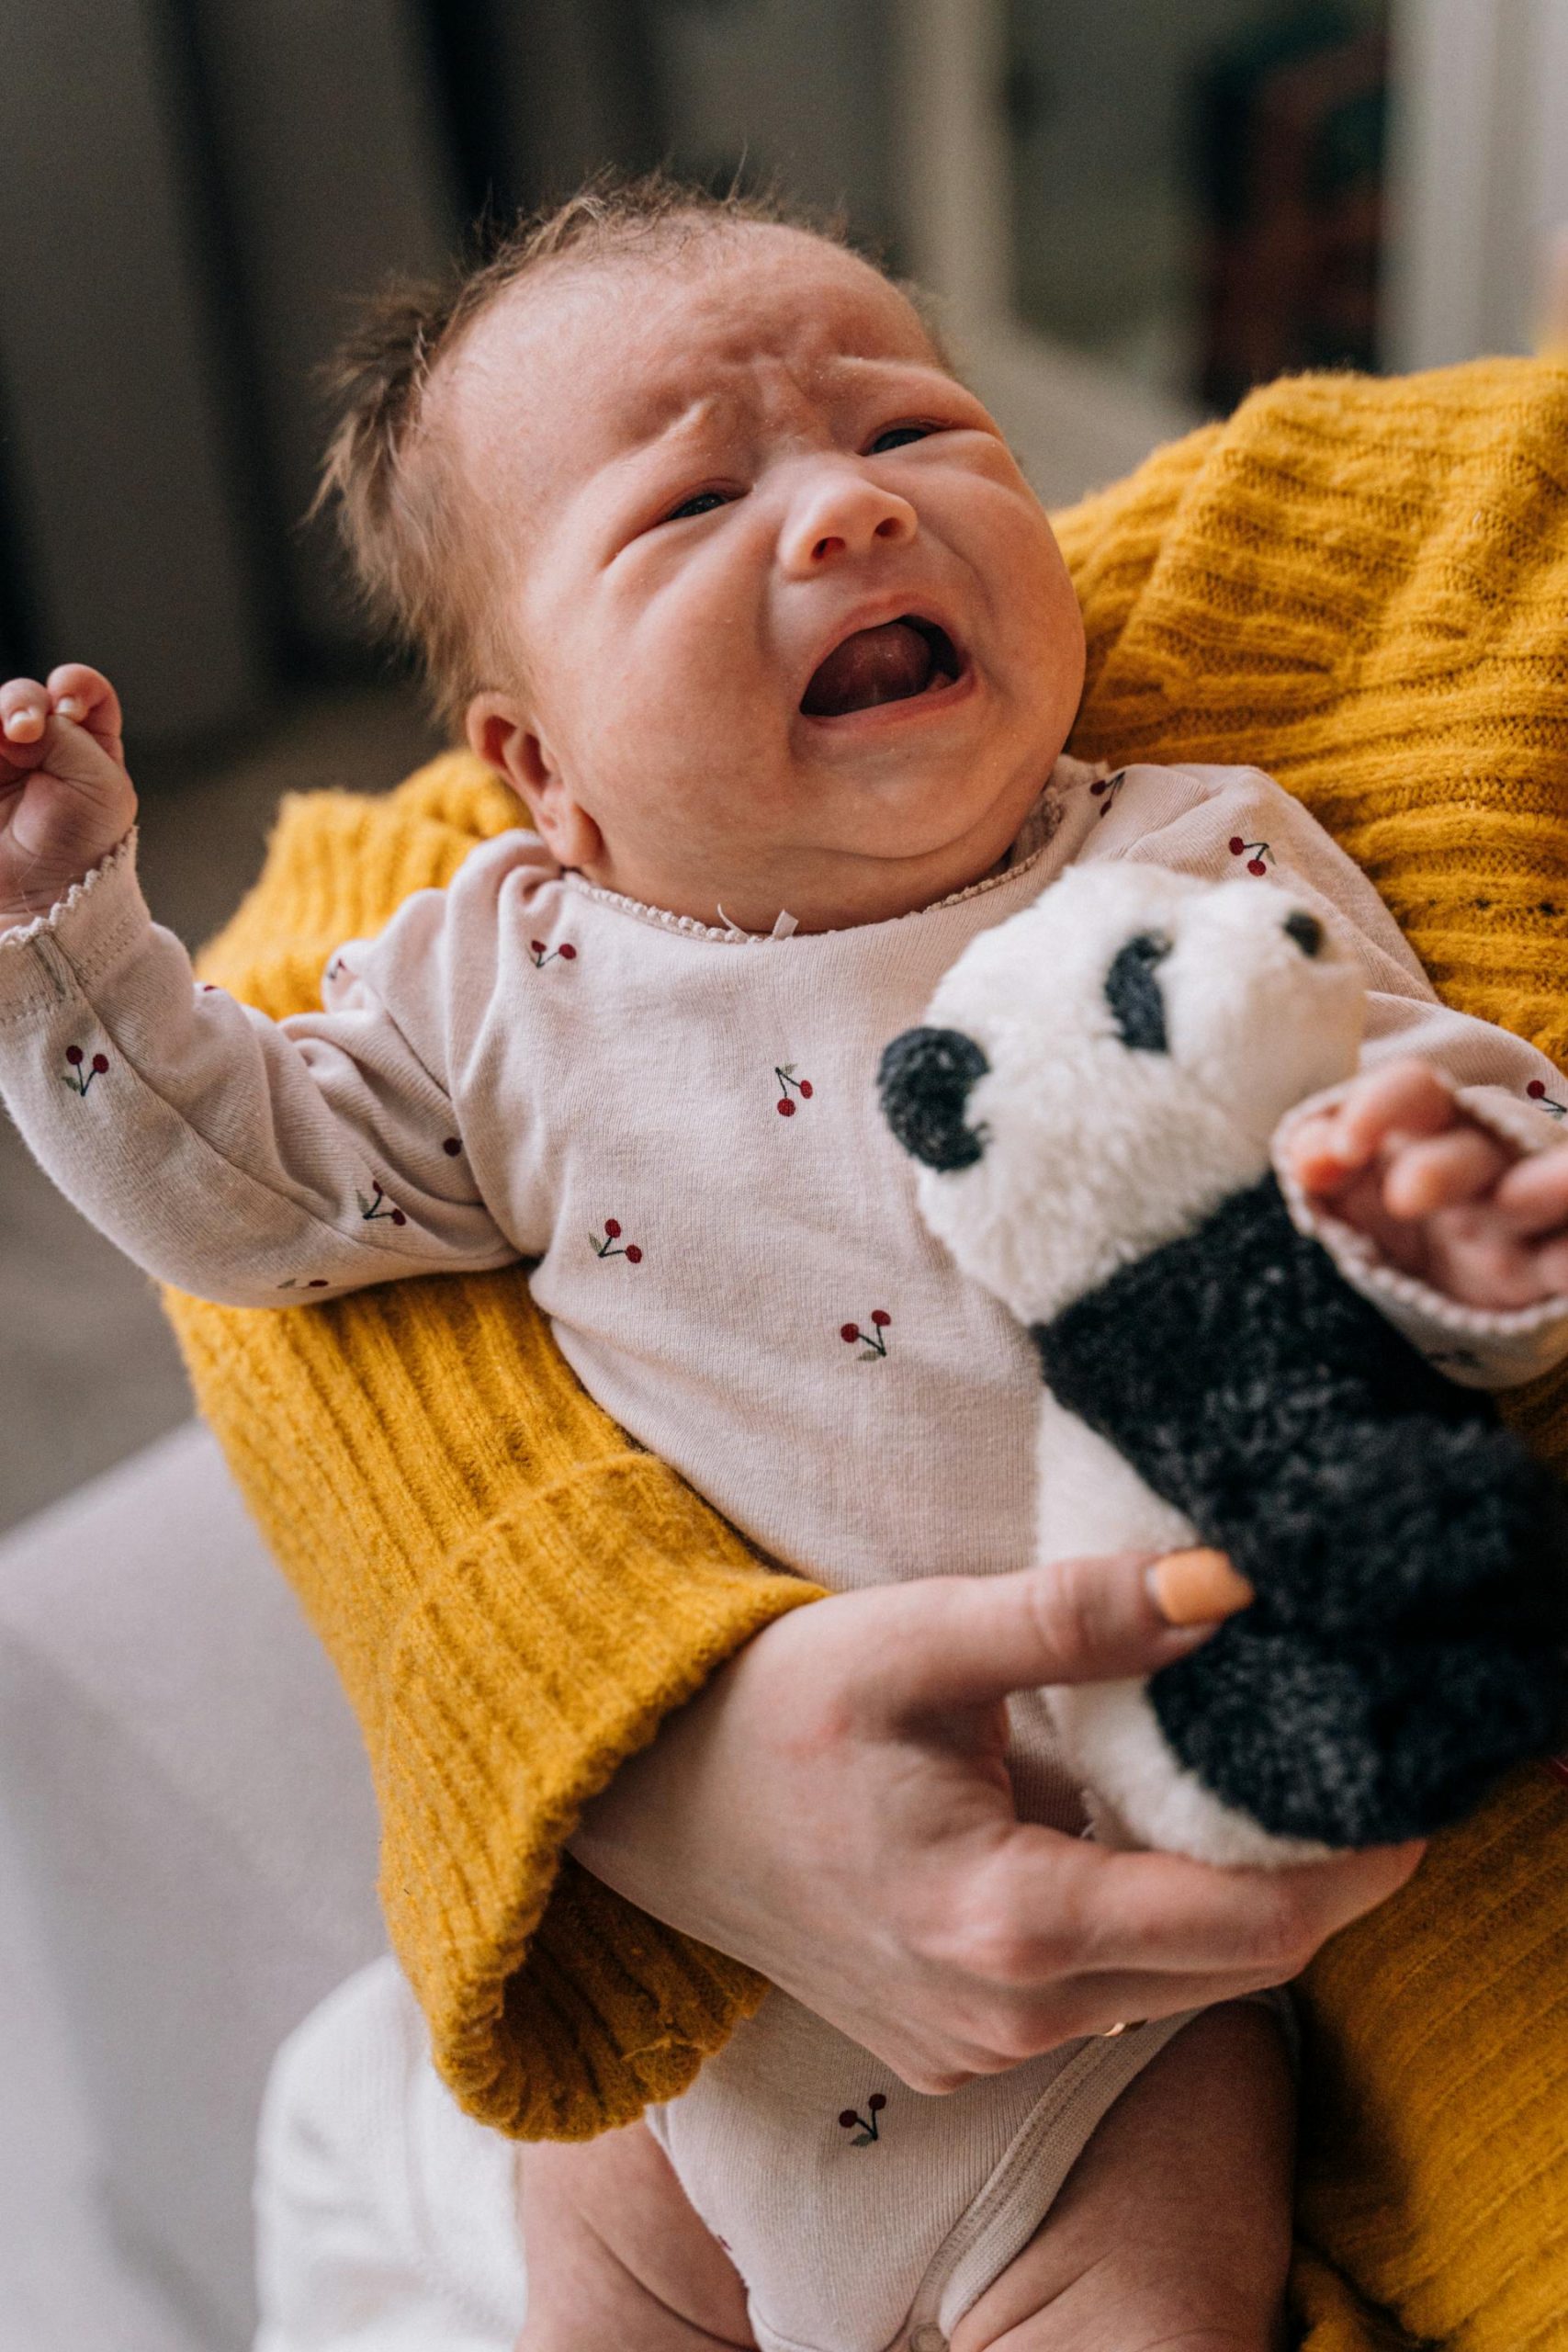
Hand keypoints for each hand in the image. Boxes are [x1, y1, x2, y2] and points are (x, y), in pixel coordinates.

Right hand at [0, 665, 135, 928]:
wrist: (38, 896)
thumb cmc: (82, 847)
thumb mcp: (101, 785)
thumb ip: (68, 738)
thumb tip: (23, 721)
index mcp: (89, 743)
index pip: (82, 690)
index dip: (75, 684)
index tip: (68, 701)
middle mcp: (44, 744)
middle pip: (26, 695)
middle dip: (22, 702)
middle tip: (22, 729)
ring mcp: (4, 759)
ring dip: (0, 714)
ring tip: (6, 739)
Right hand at [570, 1553, 1420, 2091]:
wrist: (636, 1797)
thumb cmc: (766, 1710)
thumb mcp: (917, 1639)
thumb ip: (1073, 1619)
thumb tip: (1228, 1586)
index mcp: (1004, 1925)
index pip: (1247, 1926)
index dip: (1348, 1864)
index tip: (1405, 1792)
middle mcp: (1005, 2017)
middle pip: (1228, 1965)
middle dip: (1304, 1875)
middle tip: (1343, 1764)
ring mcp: (979, 2047)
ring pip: (1172, 1985)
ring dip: (1228, 1900)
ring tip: (1256, 1782)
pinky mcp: (959, 2046)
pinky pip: (1105, 1996)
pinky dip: (1151, 1923)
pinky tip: (1137, 1832)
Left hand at [1290, 1057, 1567, 1309]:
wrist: (1444, 1281)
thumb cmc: (1397, 1213)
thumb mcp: (1352, 1188)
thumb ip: (1324, 1162)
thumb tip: (1305, 1159)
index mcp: (1432, 1128)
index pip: (1416, 1092)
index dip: (1381, 1108)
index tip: (1341, 1149)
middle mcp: (1486, 1162)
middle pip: (1474, 1150)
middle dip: (1443, 1167)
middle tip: (1406, 1193)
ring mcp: (1525, 1214)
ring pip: (1550, 1187)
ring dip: (1546, 1184)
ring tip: (1515, 1200)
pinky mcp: (1547, 1268)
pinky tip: (1560, 1260)